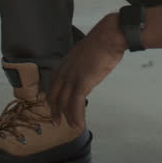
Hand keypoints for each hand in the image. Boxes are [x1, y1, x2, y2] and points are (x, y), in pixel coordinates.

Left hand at [47, 12, 127, 129]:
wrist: (109, 36)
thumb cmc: (102, 43)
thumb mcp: (85, 56)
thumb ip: (82, 68)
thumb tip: (86, 78)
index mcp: (64, 64)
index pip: (53, 85)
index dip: (52, 99)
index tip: (54, 108)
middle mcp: (64, 71)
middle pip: (54, 96)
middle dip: (55, 111)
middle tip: (57, 122)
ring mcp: (72, 77)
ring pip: (65, 103)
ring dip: (68, 117)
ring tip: (73, 126)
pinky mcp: (82, 82)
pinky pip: (76, 104)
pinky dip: (77, 116)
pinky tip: (79, 124)